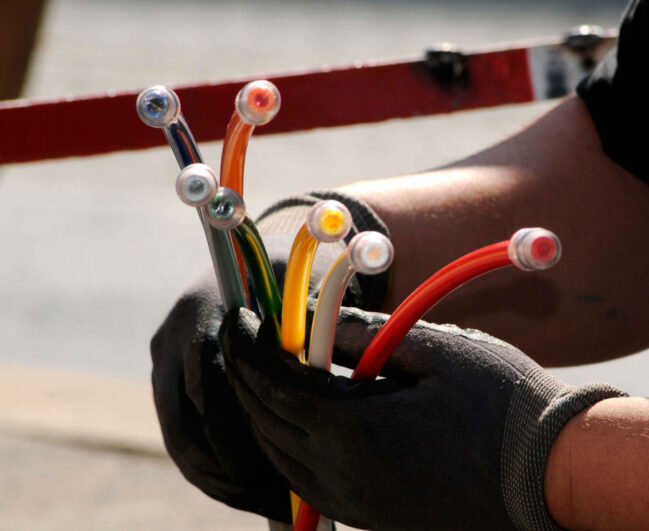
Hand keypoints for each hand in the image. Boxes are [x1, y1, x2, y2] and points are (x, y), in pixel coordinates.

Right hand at [150, 274, 291, 521]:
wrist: (260, 264)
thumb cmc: (297, 282)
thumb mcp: (307, 294)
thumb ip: (307, 332)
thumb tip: (320, 392)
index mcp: (205, 309)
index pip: (209, 383)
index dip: (238, 433)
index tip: (275, 469)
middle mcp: (174, 335)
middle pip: (187, 418)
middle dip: (229, 466)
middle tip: (273, 498)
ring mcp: (164, 362)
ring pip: (180, 436)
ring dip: (218, 478)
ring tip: (264, 501)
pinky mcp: (167, 384)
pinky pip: (181, 438)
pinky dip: (211, 471)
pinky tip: (247, 491)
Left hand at [219, 306, 623, 529]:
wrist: (551, 476)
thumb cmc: (502, 404)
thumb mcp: (437, 350)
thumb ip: (368, 334)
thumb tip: (319, 318)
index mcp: (354, 429)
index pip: (275, 385)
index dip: (249, 349)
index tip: (238, 321)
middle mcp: (344, 476)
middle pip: (268, 425)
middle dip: (248, 381)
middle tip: (246, 345)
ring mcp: (359, 504)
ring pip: (282, 460)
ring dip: (265, 417)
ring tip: (267, 379)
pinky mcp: (376, 518)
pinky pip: (310, 483)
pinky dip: (292, 449)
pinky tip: (303, 425)